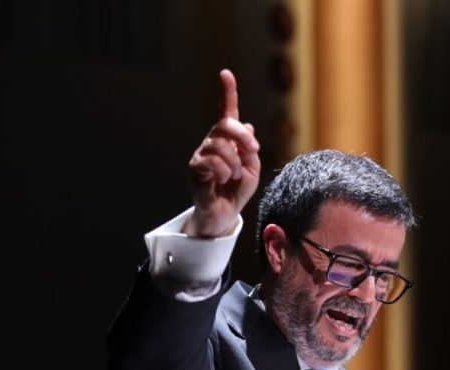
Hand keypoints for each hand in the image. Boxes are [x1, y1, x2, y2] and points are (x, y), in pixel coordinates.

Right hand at [185, 68, 260, 237]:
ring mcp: (201, 154)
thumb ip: (250, 149)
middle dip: (243, 137)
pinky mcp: (195, 168)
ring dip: (234, 164)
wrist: (224, 214)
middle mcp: (212, 142)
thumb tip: (246, 124)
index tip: (226, 74)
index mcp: (228, 140)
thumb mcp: (252, 169)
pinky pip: (213, 162)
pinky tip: (223, 181)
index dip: (227, 92)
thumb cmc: (237, 191)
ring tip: (234, 177)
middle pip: (225, 125)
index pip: (226, 112)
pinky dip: (224, 172)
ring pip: (220, 146)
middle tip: (254, 150)